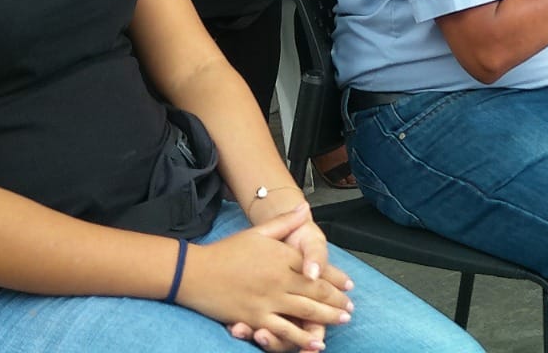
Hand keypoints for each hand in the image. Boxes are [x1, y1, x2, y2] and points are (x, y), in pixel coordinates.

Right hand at [179, 205, 351, 350]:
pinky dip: (302, 337)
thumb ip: (285, 222)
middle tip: (350, 308)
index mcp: (282, 256)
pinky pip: (284, 330)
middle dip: (337, 301)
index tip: (349, 286)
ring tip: (342, 322)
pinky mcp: (256, 317)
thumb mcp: (258, 232)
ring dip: (327, 318)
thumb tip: (305, 208)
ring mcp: (268, 299)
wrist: (196, 271)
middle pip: (316, 291)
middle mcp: (280, 278)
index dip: (335, 278)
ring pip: (306, 311)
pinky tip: (316, 343)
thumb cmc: (227, 251)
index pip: (317, 268)